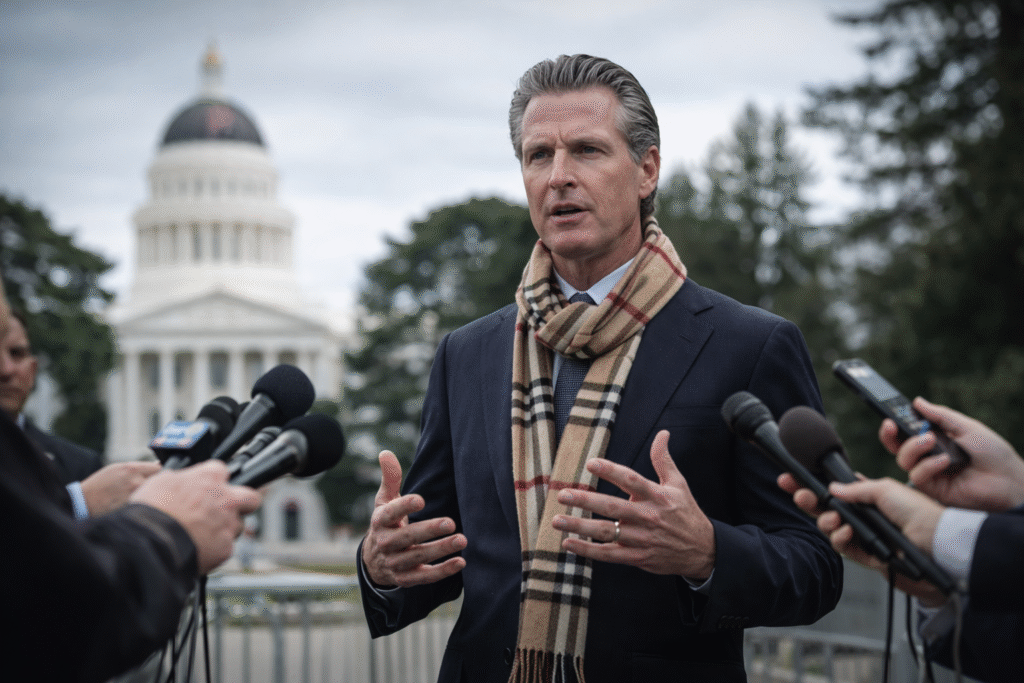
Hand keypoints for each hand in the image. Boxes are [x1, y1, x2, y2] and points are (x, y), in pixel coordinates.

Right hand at [80, 461, 161, 515]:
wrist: (85, 502)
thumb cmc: (100, 484)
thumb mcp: (117, 469)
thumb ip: (137, 468)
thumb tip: (157, 466)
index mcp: (132, 469)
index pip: (159, 468)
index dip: (162, 472)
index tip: (162, 474)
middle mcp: (136, 482)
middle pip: (160, 482)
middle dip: (159, 484)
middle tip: (154, 487)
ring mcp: (135, 496)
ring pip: (153, 494)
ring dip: (152, 495)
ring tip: (145, 496)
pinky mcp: (133, 508)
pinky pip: (146, 505)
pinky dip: (145, 504)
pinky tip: (138, 505)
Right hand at [129, 460, 261, 573]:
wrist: (151, 542)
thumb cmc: (151, 511)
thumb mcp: (161, 481)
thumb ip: (181, 479)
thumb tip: (181, 481)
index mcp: (210, 477)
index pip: (223, 471)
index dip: (215, 481)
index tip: (209, 488)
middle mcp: (225, 498)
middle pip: (250, 496)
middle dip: (243, 503)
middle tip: (227, 509)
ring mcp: (228, 523)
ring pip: (238, 525)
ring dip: (225, 529)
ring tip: (202, 535)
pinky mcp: (226, 547)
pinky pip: (226, 547)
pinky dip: (214, 549)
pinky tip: (198, 550)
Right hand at [360, 451, 465, 587]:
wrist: (373, 560)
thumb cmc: (386, 523)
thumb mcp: (384, 501)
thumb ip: (390, 478)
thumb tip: (386, 453)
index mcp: (380, 521)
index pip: (390, 513)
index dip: (404, 506)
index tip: (421, 499)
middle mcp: (385, 543)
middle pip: (407, 537)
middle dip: (429, 530)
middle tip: (451, 522)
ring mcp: (395, 563)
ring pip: (418, 557)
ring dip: (440, 550)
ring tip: (462, 539)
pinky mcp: (406, 578)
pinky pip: (425, 577)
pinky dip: (442, 571)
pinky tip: (460, 561)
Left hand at [553, 430, 715, 579]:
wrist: (703, 550)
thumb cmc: (686, 513)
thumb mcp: (679, 484)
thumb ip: (663, 459)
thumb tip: (662, 433)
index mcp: (657, 496)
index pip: (631, 480)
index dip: (611, 471)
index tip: (590, 463)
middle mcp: (647, 517)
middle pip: (613, 507)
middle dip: (586, 501)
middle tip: (562, 494)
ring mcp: (642, 539)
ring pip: (607, 532)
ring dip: (580, 527)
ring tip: (557, 520)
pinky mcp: (638, 557)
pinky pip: (609, 555)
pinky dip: (588, 551)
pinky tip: (568, 543)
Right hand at [776, 472, 946, 606]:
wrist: (938, 544)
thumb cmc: (919, 513)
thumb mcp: (885, 488)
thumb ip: (855, 488)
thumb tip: (832, 488)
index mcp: (867, 497)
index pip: (833, 489)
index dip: (812, 484)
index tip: (791, 478)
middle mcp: (863, 516)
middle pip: (825, 508)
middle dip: (808, 501)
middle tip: (800, 495)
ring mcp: (864, 536)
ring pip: (830, 529)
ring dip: (826, 523)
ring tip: (834, 520)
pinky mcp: (867, 556)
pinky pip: (844, 548)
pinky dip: (841, 540)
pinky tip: (846, 533)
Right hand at [879, 397, 1023, 511]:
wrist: (1009, 480)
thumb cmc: (993, 453)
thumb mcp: (967, 427)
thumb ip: (941, 416)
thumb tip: (917, 402)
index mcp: (935, 439)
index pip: (906, 431)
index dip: (895, 423)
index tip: (889, 415)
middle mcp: (928, 455)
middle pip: (896, 446)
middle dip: (889, 435)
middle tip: (891, 425)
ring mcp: (929, 472)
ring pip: (903, 459)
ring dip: (912, 447)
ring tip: (930, 441)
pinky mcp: (933, 489)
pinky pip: (917, 475)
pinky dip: (928, 465)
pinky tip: (945, 461)